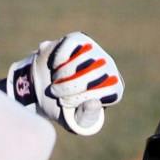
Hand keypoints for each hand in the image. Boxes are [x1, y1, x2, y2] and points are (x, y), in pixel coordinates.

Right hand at [5, 32, 122, 135]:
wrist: (45, 87)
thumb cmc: (65, 106)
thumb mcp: (76, 120)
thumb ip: (86, 118)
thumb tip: (94, 103)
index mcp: (114, 88)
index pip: (106, 90)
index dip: (80, 98)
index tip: (64, 104)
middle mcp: (108, 66)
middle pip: (91, 76)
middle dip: (67, 88)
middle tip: (55, 93)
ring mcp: (95, 50)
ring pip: (79, 62)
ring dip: (61, 75)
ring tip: (55, 81)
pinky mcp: (79, 39)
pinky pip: (68, 49)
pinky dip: (58, 60)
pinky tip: (55, 67)